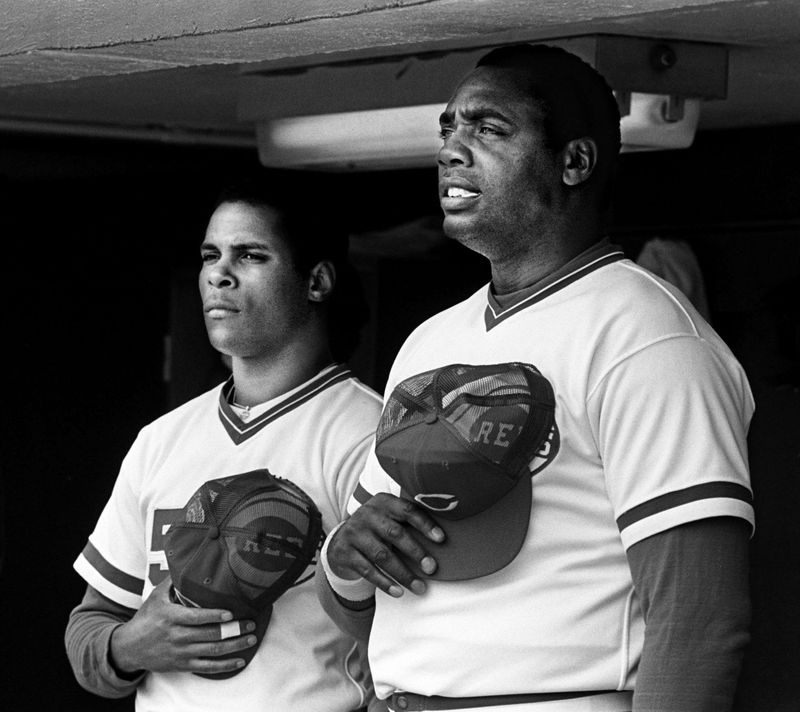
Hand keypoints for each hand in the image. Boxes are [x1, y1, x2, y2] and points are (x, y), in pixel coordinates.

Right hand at [110, 576, 256, 675]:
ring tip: (251, 638)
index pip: (195, 617)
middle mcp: (177, 636)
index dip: (214, 616)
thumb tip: (188, 560)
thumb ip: (174, 581)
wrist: (128, 648)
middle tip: (251, 623)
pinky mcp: (182, 665)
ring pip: (212, 651)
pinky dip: (225, 665)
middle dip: (233, 630)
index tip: (230, 613)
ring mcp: (181, 652)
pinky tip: (240, 660)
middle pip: (209, 634)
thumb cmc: (146, 618)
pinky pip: (207, 668)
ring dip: (234, 645)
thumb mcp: (156, 596)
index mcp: (171, 617)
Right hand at [327, 493, 444, 596]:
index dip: (425, 524)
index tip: (441, 539)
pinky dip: (384, 582)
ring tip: (419, 587)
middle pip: (395, 534)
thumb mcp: (389, 516)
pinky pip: (367, 570)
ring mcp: (354, 533)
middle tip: (432, 568)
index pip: (407, 510)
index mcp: (383, 502)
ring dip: (403, 574)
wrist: (341, 539)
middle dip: (416, 552)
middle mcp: (367, 514)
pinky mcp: (345, 552)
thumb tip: (443, 537)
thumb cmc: (377, 528)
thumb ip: (409, 520)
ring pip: (382, 555)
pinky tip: (398, 592)